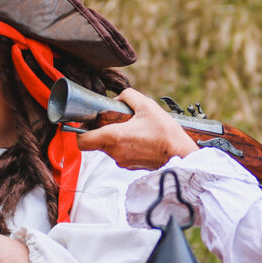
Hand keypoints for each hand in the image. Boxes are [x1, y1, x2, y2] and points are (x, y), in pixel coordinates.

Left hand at [77, 88, 198, 169]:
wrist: (181, 156)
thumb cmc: (165, 133)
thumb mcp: (147, 106)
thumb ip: (128, 96)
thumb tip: (119, 98)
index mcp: (113, 137)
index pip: (82, 141)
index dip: (80, 130)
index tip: (88, 121)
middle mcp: (114, 152)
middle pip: (96, 141)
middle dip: (102, 129)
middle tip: (116, 118)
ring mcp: (122, 161)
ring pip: (108, 147)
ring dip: (115, 137)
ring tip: (132, 127)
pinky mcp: (131, 166)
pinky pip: (120, 153)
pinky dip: (124, 145)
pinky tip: (140, 137)